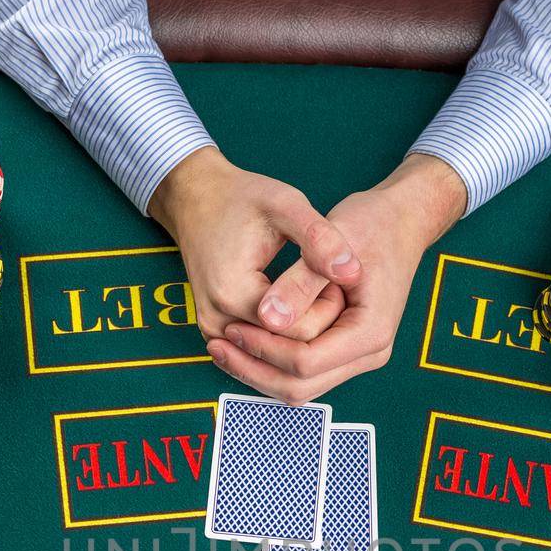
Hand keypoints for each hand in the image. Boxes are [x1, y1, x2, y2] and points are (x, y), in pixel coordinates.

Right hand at [148, 146, 360, 342]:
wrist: (196, 199)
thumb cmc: (242, 199)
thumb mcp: (285, 206)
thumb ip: (320, 239)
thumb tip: (353, 273)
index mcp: (233, 293)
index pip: (299, 330)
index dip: (329, 307)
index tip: (338, 277)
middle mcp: (218, 321)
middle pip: (287, 347)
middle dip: (318, 321)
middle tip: (330, 284)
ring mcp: (214, 331)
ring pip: (276, 352)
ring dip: (302, 329)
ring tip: (313, 290)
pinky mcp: (216, 333)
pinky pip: (261, 347)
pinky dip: (285, 333)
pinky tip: (298, 303)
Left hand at [206, 153, 466, 403]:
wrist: (400, 220)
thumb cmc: (371, 224)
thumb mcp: (334, 243)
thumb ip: (301, 283)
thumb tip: (267, 318)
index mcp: (370, 332)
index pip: (306, 362)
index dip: (263, 349)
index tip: (230, 327)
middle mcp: (369, 353)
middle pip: (301, 386)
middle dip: (255, 370)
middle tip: (217, 344)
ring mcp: (358, 355)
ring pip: (300, 387)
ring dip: (259, 371)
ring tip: (223, 344)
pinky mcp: (345, 349)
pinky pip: (304, 372)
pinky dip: (272, 362)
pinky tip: (243, 341)